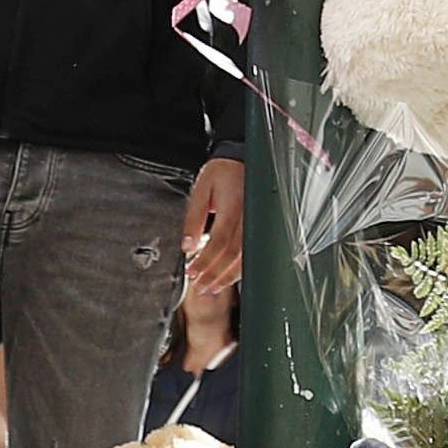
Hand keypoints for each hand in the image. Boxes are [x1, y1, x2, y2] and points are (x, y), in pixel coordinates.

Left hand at [185, 156, 244, 294]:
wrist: (242, 160)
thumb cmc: (221, 173)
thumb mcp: (201, 189)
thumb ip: (194, 218)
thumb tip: (188, 246)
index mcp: (233, 207)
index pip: (220, 243)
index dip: (205, 262)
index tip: (192, 272)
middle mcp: (249, 217)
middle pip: (233, 256)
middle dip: (215, 275)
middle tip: (199, 286)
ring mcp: (257, 223)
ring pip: (245, 258)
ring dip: (227, 277)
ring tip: (210, 287)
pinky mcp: (260, 228)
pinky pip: (252, 254)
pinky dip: (239, 269)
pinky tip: (228, 277)